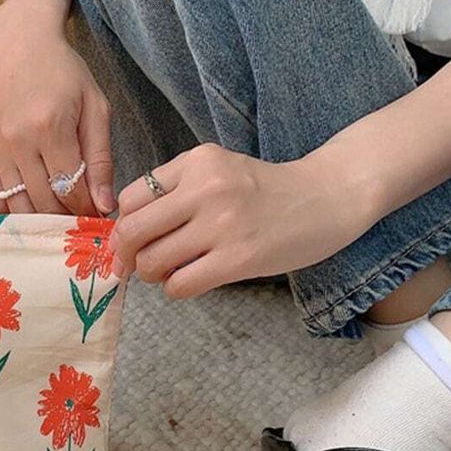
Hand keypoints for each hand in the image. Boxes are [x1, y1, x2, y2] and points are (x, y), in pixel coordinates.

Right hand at [0, 2, 114, 215]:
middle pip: (44, 204)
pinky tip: (34, 204)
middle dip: (68, 217)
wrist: (19, 45)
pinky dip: (14, 211)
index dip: (88, 209)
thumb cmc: (63, 72)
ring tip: (62, 213)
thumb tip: (105, 204)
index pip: (70, 190)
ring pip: (18, 207)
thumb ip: (101, 158)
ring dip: (42, 219)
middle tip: (84, 216)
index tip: (100, 212)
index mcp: (50, 127)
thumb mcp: (95, 107)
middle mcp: (18, 141)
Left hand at [111, 143, 371, 297]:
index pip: (131, 198)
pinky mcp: (238, 259)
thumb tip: (128, 231)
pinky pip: (181, 284)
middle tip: (134, 264)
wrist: (326, 198)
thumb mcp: (218, 168)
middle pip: (133, 231)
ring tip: (167, 272)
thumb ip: (176, 189)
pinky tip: (189, 280)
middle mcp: (205, 188)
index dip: (124, 224)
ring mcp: (222, 224)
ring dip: (151, 274)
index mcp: (196, 161)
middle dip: (125, 254)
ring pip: (153, 262)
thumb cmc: (265, 189)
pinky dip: (175, 288)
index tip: (131, 238)